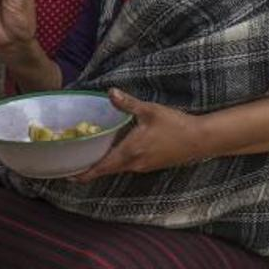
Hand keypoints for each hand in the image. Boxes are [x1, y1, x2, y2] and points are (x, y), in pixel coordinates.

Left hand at [73, 89, 203, 182]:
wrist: (200, 140)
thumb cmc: (175, 125)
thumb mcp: (150, 111)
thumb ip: (127, 104)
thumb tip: (110, 92)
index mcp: (130, 152)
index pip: (101, 168)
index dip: (84, 173)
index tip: (67, 175)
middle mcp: (134, 164)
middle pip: (106, 170)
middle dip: (89, 168)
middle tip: (72, 163)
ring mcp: (143, 166)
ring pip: (117, 168)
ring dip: (103, 165)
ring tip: (88, 156)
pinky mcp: (151, 164)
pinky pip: (128, 165)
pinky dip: (116, 161)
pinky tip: (113, 151)